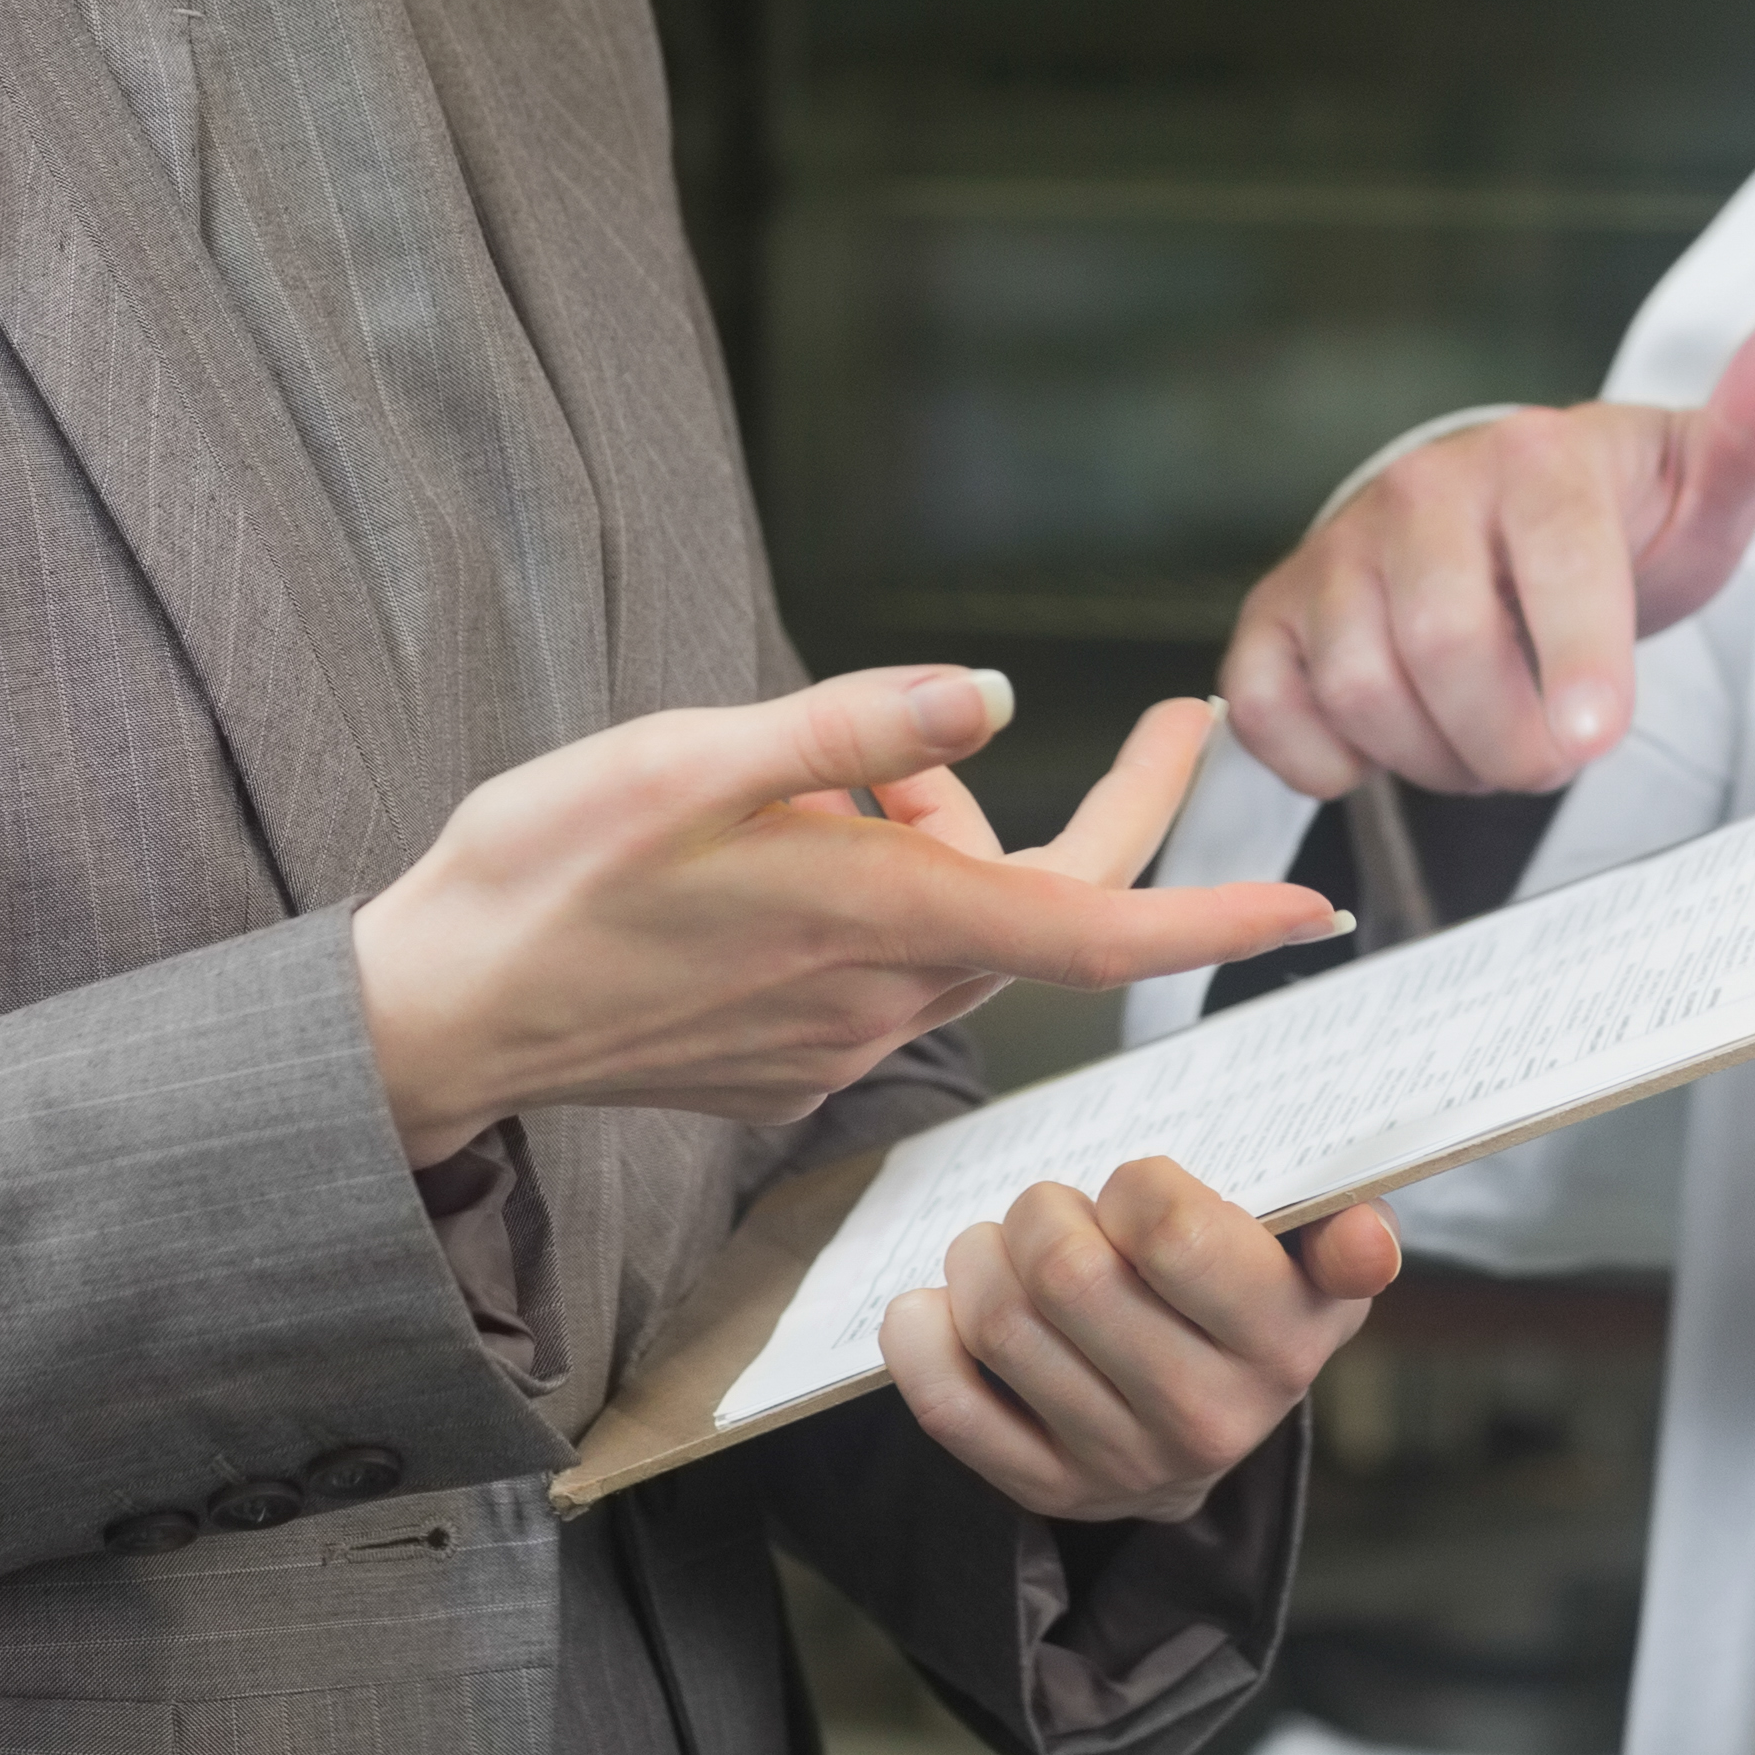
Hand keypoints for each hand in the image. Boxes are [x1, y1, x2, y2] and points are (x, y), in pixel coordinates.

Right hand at [355, 679, 1336, 1160]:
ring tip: (799, 773)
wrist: (436, 1014)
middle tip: (1187, 718)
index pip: (1089, 923)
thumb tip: (995, 698)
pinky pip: (885, 955)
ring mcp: (837, 1036)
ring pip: (957, 914)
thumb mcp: (691, 760)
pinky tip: (757, 851)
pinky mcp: (793, 1056)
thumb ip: (851, 729)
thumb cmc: (548, 871)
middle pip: (1046, 900)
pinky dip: (870, 886)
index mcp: (876, 915)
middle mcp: (880, 994)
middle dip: (1113, 811)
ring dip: (935, 831)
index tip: (1318, 909)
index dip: (1211, 914)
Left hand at [882, 1162, 1405, 1523]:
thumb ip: (1345, 1235)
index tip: (1135, 1191)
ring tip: (1005, 1247)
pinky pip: (949, 1405)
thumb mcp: (1317, 1262)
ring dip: (981, 1256)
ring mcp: (1119, 1466)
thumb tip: (1367, 1237)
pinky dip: (921, 1335)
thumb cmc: (1254, 1301)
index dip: (1131, 1185)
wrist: (1216, 1422)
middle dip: (1043, 1210)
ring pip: (1001, 1323)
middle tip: (1055, 1210)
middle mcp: (1207, 1419)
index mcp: (1284, 1346)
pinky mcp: (1044, 1491)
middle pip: (1066, 1273)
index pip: (1169, 1231)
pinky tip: (939, 1303)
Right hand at [1220, 291, 1754, 797]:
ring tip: (1488, 736)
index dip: (1577, 656)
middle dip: (1512, 737)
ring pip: (1362, 690)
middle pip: (1442, 645)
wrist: (1512, 526)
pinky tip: (1389, 739)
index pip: (1554, 558)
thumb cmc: (1623, 519)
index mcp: (1536, 458)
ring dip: (1438, 755)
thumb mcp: (1710, 483)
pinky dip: (1329, 755)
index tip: (1600, 736)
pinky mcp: (1278, 610)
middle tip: (1555, 748)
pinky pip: (1271, 710)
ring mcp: (1341, 550)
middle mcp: (1423, 490)